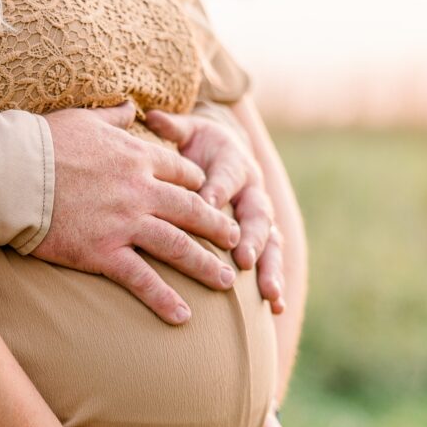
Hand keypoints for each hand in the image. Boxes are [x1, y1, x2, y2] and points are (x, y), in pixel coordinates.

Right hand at [33, 103, 241, 324]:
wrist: (14, 173)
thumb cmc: (42, 143)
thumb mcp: (84, 118)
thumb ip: (113, 115)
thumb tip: (130, 105)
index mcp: (136, 158)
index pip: (181, 173)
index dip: (199, 186)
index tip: (209, 197)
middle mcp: (140, 191)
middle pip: (191, 210)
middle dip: (217, 227)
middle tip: (236, 240)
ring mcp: (125, 224)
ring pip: (177, 247)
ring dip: (205, 266)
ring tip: (226, 282)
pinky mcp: (103, 253)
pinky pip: (142, 280)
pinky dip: (164, 299)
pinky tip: (183, 317)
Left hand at [145, 109, 285, 313]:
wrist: (225, 151)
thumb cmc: (199, 146)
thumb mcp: (188, 132)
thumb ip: (173, 128)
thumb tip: (152, 115)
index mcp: (233, 162)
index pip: (225, 176)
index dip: (217, 188)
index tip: (206, 202)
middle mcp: (252, 191)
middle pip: (256, 214)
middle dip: (251, 237)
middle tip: (242, 257)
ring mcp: (260, 217)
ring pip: (270, 243)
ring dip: (269, 269)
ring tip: (269, 295)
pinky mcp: (262, 237)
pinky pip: (269, 262)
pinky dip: (272, 284)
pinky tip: (273, 311)